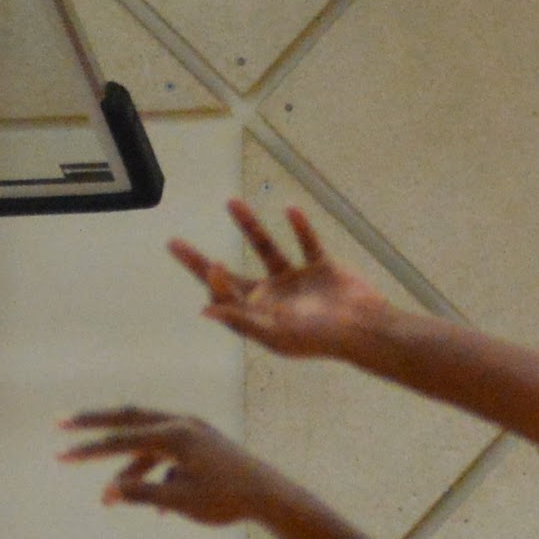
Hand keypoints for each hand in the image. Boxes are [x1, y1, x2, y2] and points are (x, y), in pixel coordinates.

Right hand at [64, 407, 302, 532]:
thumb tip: (107, 493)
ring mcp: (194, 430)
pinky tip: (158, 505)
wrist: (270, 496)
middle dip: (94, 424)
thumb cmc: (227, 499)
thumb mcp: (180, 501)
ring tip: (113, 495)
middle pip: (128, 418)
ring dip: (129, 466)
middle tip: (61, 424)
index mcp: (175, 435)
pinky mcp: (202, 442)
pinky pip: (167, 453)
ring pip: (147, 440)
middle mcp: (183, 424)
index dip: (87, 449)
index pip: (120, 440)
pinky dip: (155, 472)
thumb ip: (142, 494)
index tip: (60, 455)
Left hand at [169, 202, 392, 361]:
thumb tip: (204, 311)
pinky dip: (301, 227)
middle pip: (230, 275)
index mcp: (258, 315)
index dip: (212, 282)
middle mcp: (272, 298)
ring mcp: (296, 282)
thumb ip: (240, 319)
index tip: (212, 266)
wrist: (364, 328)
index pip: (223, 298)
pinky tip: (291, 209)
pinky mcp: (320, 268)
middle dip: (201, 263)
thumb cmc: (318, 337)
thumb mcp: (274, 332)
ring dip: (250, 226)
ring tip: (232, 202)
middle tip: (174, 244)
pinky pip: (306, 244)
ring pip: (266, 248)